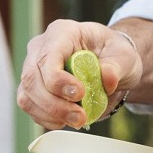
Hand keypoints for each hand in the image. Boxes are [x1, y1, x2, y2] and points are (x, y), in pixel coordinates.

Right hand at [17, 19, 141, 129]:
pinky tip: (65, 120)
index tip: (80, 94)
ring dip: (49, 113)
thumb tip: (108, 78)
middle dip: (54, 104)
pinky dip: (46, 119)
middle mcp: (41, 48)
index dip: (58, 80)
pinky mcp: (33, 88)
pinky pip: (30, 106)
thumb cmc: (114, 54)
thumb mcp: (125, 56)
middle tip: (80, 116)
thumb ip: (117, 66)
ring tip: (77, 120)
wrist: (110, 65)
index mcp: (62, 32)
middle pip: (32, 78)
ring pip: (27, 95)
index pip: (48, 57)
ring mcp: (33, 68)